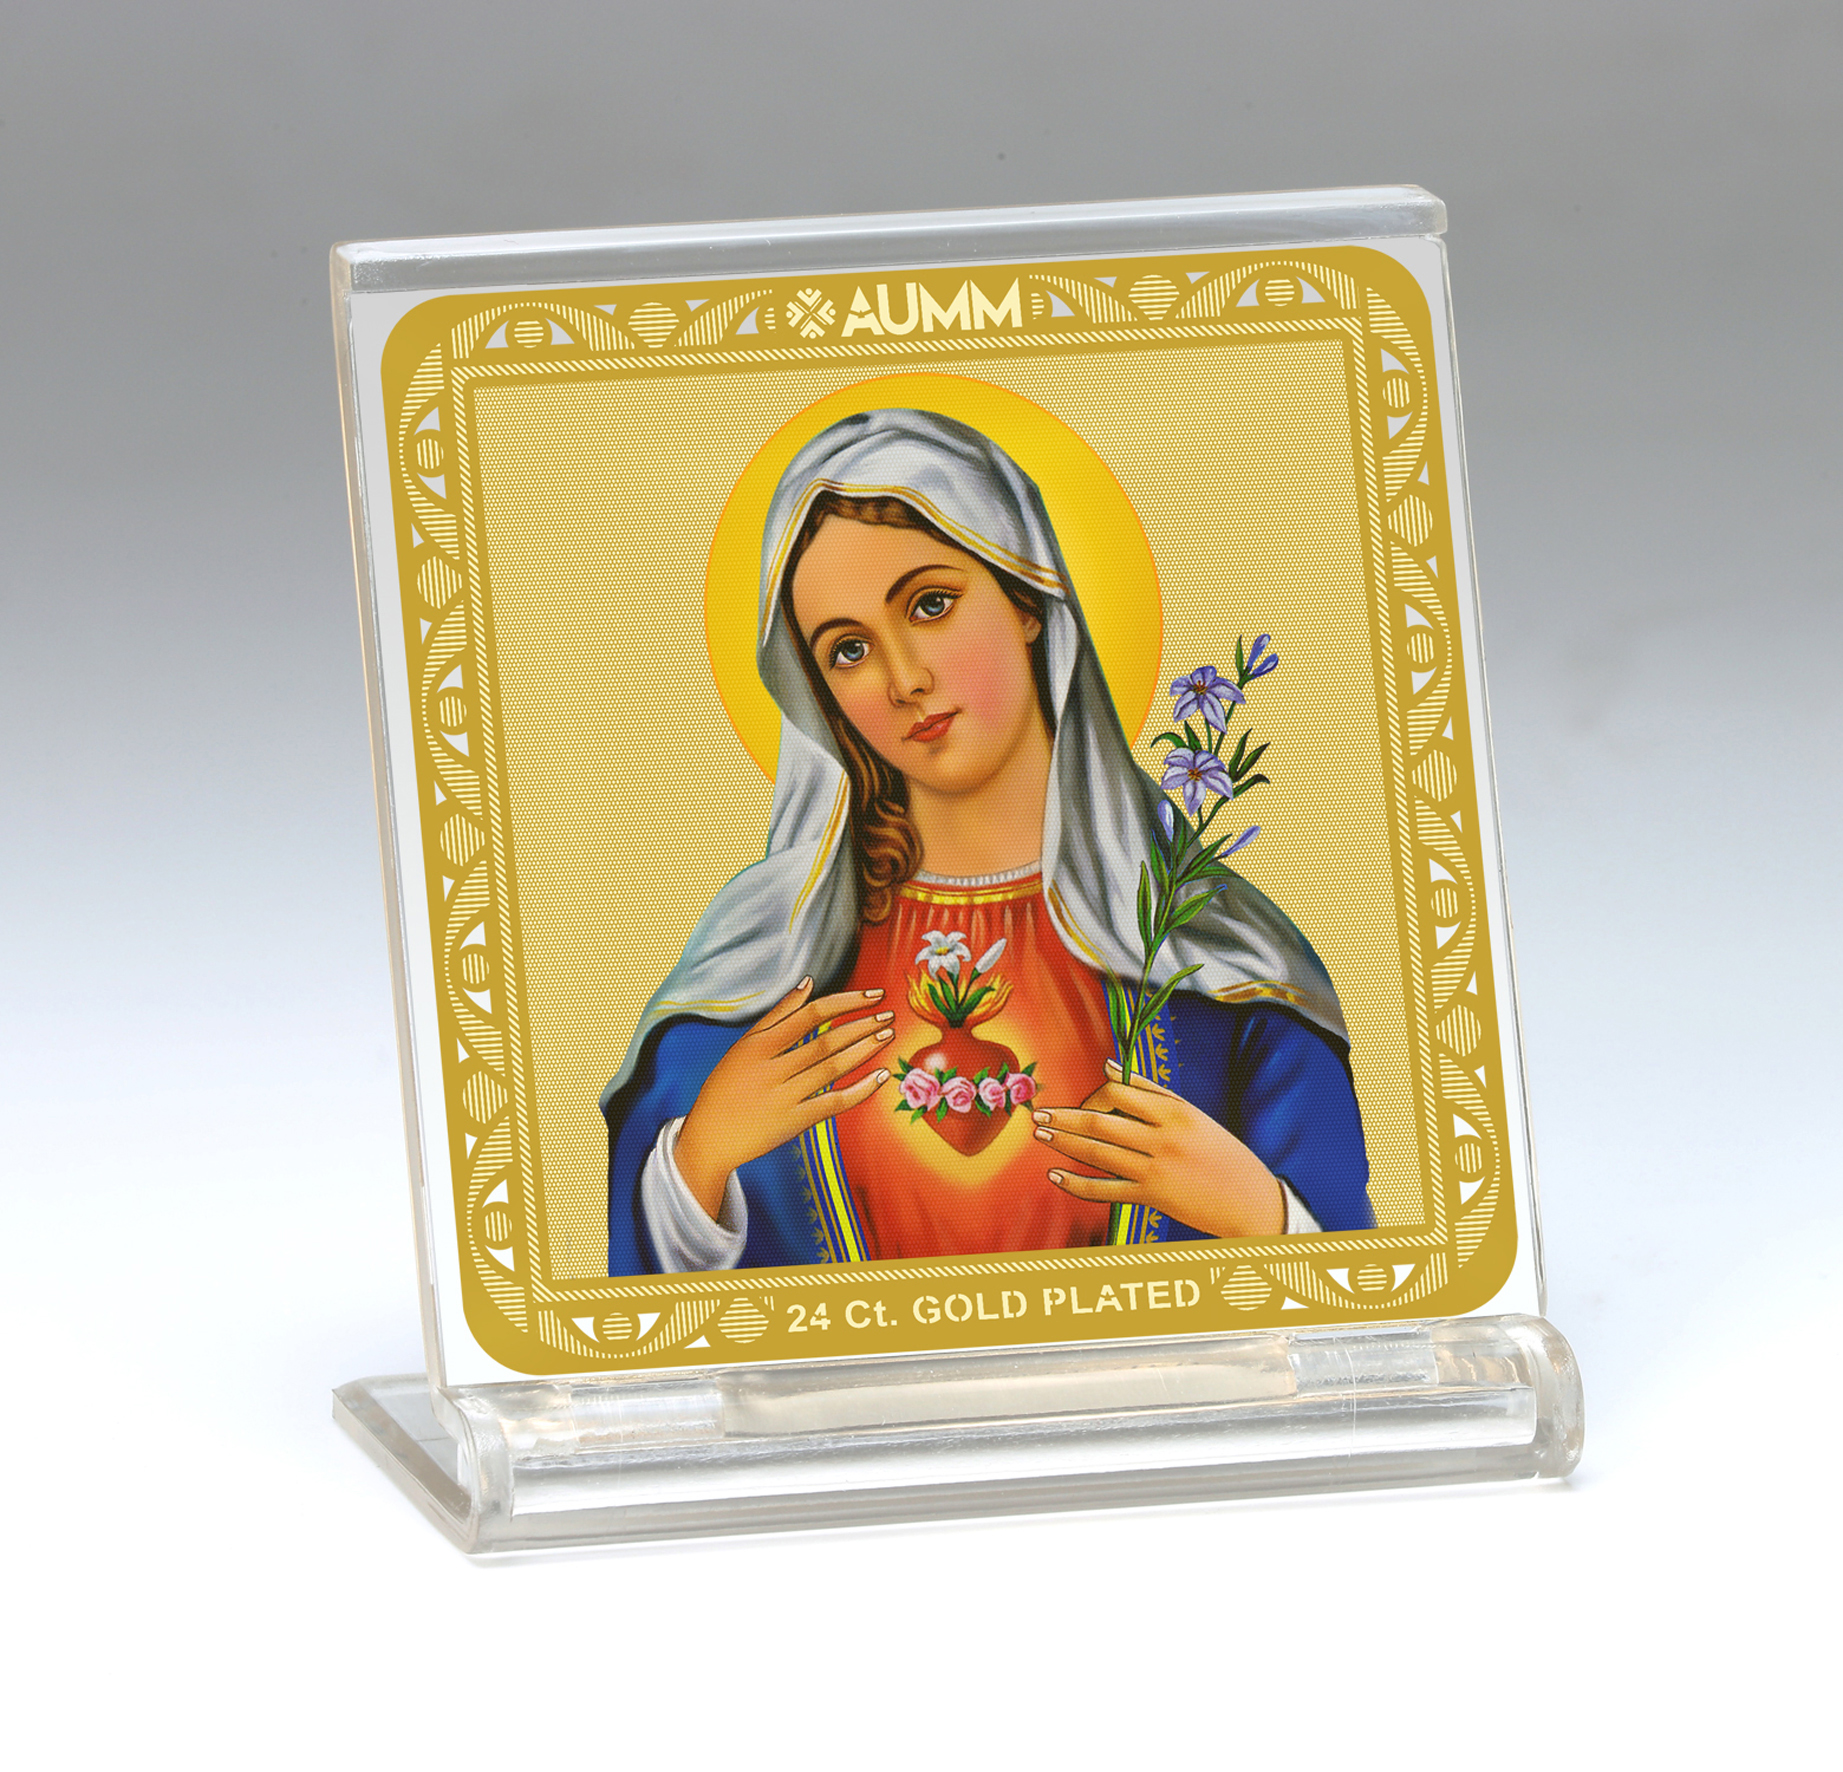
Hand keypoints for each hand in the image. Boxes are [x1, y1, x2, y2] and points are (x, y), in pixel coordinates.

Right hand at [675, 978, 893, 1218]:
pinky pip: (833, 1103)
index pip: (811, 1015)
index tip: (872, 995)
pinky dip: (859, 1090)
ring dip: (864, 1050)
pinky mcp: (795, 1122)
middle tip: (888, 1015)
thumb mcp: (743, 1046)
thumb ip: (778, 1014)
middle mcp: (771, 1070)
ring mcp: (784, 1097)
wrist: (710, 1138)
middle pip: (826, 1041)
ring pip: (832, 1069)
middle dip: (862, 1025)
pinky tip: (879, 1076)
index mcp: (758, 1045)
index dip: (846, 1003)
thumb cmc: (726, 1087)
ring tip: (886, 1035)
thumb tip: (808, 984)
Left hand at [1032, 1058, 1284, 1238]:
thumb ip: (1151, 1091)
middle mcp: (1163, 1138)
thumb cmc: (1223, 1154)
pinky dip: (1076, 1183)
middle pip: (1100, 1122)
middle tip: (1038, 1115)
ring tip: (1041, 1135)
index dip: (1092, 1095)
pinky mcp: (1151, 1198)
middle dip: (1064, 1118)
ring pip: (1097, 1153)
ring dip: (1064, 1143)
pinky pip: (1104, 1189)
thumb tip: (1109, 1065)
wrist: (1252, 1201)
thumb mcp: (1194, 1116)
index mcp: (1176, 1112)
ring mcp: (1156, 1170)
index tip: (1079, 1102)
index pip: (1119, 1093)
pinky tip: (1055, 1176)